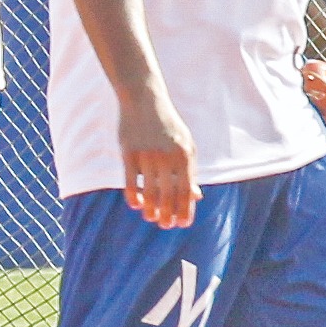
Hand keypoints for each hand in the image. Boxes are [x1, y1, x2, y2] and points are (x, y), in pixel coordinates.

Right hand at [118, 88, 198, 229]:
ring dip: (151, 209)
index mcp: (184, 155)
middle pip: (169, 194)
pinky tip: (136, 205)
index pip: (186, 190)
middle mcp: (167, 157)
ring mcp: (147, 155)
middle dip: (169, 214)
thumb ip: (189, 171)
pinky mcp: (129, 153)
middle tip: (166, 226)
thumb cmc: (167, 126)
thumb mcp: (185, 145)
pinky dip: (134, 196)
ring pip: (150, 191)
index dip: (185, 210)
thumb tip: (196, 197)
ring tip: (151, 218)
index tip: (183, 224)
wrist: (144, 100)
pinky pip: (131, 181)